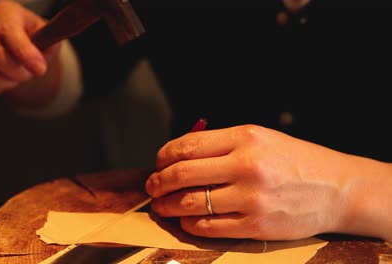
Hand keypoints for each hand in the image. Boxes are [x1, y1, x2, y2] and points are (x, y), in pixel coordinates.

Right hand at [0, 0, 59, 94]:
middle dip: (17, 73)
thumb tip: (52, 44)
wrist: (14, 44)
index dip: (26, 55)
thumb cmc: (34, 40)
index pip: (10, 34)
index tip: (40, 70)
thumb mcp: (47, 38)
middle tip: (28, 74)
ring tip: (15, 76)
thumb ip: (51, 40)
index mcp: (6, 11)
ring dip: (6, 82)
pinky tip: (1, 80)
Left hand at [146, 124, 359, 239]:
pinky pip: (208, 227)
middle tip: (151, 187)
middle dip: (158, 181)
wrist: (336, 188)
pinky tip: (185, 221)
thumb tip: (179, 155)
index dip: (164, 156)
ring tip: (161, 205)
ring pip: (190, 202)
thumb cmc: (294, 160)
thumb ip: (221, 144)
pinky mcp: (255, 226)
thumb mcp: (260, 138)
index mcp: (245, 138)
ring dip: (168, 205)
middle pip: (182, 173)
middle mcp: (246, 166)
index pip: (187, 146)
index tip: (158, 162)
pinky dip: (189, 224)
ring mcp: (251, 198)